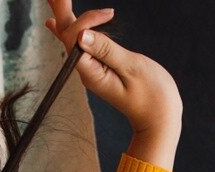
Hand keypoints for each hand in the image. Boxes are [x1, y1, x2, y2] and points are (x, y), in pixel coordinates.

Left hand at [44, 2, 181, 169]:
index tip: (110, 13)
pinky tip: (55, 23)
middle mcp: (86, 71)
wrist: (159, 118)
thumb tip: (81, 35)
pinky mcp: (99, 68)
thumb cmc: (152, 96)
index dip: (88, 20)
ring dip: (63, 15)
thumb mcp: (132, 68)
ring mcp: (91, 70)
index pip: (75, 38)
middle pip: (67, 35)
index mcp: (92, 73)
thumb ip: (107, 51)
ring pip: (72, 38)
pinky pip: (79, 45)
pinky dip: (71, 28)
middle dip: (61, 10)